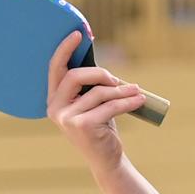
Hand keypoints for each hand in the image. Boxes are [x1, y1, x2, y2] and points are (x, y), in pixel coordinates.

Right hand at [46, 31, 147, 176]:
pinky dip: (128, 102)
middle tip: (117, 79)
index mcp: (54, 99)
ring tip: (136, 91)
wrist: (106, 160)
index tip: (78, 33)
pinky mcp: (83, 126)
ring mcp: (67, 119)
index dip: (65, 49)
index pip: (56, 68)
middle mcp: (55, 109)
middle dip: (100, 73)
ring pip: (98, 92)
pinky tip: (140, 100)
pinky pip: (110, 106)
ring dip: (121, 90)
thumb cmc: (101, 127)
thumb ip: (91, 85)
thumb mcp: (93, 103)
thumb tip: (103, 66)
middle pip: (76, 75)